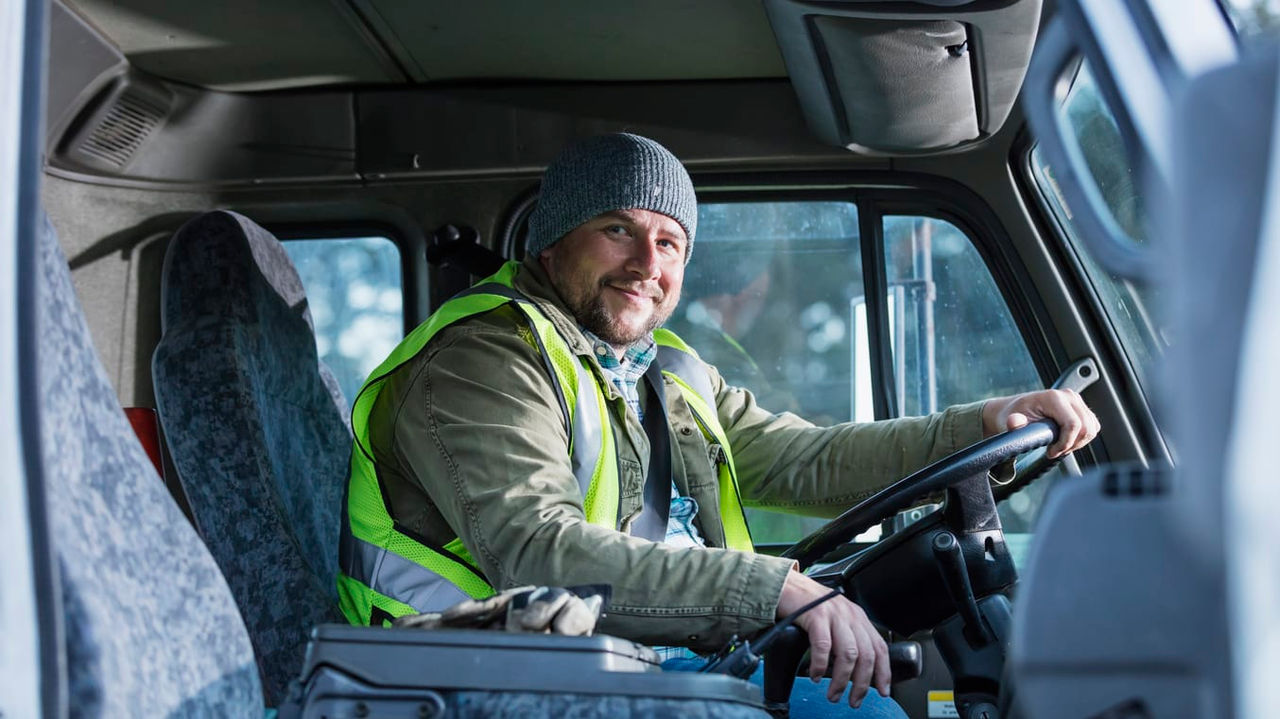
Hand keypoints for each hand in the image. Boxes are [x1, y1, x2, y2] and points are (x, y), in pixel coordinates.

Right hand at [776, 570, 888, 707]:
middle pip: (866, 655)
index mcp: (858, 617)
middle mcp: (850, 615)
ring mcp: (833, 615)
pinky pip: (823, 647)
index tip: (883, 691)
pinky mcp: (815, 616)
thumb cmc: (808, 605)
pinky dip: (820, 665)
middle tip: (854, 701)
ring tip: (833, 694)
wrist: (786, 586)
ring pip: (848, 655)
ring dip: (841, 680)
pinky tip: (816, 675)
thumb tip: (854, 670)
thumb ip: (847, 638)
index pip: (879, 648)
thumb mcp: (835, 620)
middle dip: (862, 684)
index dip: (884, 672)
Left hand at [981, 389, 1099, 457]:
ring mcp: (1077, 401)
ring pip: (1091, 429)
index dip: (1065, 443)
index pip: (1073, 425)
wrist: (1017, 410)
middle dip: (1071, 445)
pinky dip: (1081, 438)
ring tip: (1058, 445)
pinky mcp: (1082, 408)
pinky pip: (1092, 428)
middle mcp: (1068, 396)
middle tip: (1054, 450)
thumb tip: (1014, 422)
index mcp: (1053, 397)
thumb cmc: (1015, 415)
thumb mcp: (1011, 421)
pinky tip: (1065, 439)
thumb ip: (1014, 424)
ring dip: (1077, 443)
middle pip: (1086, 428)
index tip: (1051, 452)